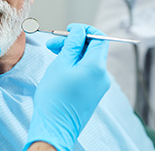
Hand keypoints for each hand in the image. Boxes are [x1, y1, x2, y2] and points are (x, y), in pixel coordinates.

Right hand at [23, 24, 110, 150]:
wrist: (55, 125)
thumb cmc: (55, 97)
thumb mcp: (61, 64)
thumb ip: (72, 45)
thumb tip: (79, 31)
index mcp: (96, 67)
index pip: (99, 38)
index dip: (84, 30)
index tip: (69, 29)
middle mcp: (102, 75)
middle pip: (92, 49)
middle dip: (73, 42)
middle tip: (53, 42)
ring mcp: (99, 84)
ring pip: (87, 59)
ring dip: (72, 52)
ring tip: (52, 51)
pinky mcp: (92, 91)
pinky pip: (86, 70)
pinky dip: (74, 63)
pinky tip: (60, 63)